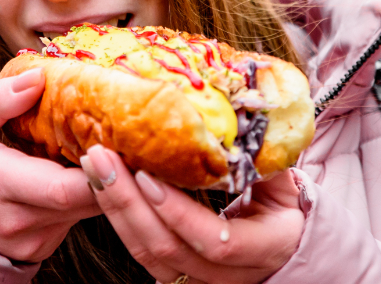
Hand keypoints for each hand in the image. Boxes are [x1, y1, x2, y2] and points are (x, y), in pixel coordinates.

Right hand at [0, 69, 101, 261]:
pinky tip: (84, 174)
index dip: (101, 169)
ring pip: (88, 211)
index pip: (65, 188)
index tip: (119, 142)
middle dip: (117, 171)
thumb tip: (37, 76)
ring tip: (114, 148)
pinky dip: (87, 197)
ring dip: (105, 182)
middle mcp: (19, 218)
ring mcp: (32, 239)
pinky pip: (76, 219)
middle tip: (132, 139)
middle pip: (89, 200)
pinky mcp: (42, 248)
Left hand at [80, 145, 304, 283]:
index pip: (216, 242)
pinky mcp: (178, 277)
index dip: (179, 212)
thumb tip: (240, 114)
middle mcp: (231, 276)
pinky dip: (120, 220)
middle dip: (129, 203)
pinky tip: (105, 187)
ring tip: (95, 167)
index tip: (147, 175)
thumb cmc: (284, 205)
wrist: (285, 242)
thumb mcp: (283, 181)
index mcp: (266, 248)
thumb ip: (261, 158)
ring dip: (116, 210)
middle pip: (169, 251)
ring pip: (148, 257)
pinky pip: (141, 254)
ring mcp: (201, 281)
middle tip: (102, 158)